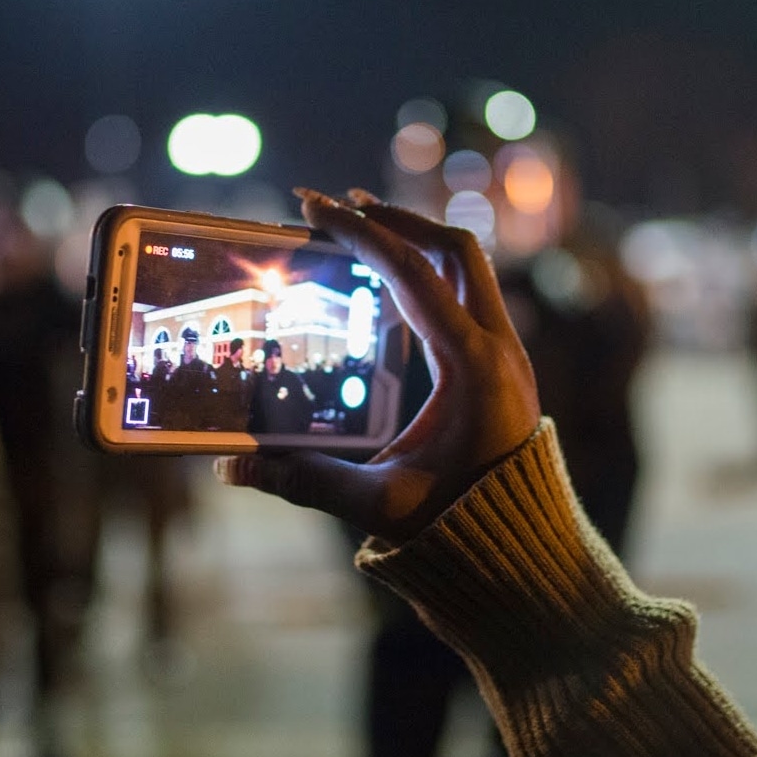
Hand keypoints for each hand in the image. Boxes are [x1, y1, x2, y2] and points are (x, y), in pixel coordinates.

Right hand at [215, 188, 540, 545]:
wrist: (524, 552)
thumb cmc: (458, 529)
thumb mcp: (380, 504)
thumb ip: (307, 482)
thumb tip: (232, 469)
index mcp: (472, 368)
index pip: (412, 274)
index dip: (360, 232)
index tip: (315, 204)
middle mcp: (500, 348)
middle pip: (454, 249)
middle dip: (395, 219)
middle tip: (339, 205)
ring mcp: (510, 352)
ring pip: (470, 266)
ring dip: (419, 239)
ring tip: (366, 225)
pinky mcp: (507, 363)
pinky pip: (474, 292)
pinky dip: (435, 270)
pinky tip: (396, 279)